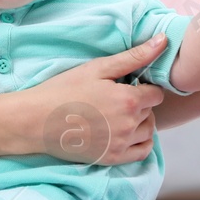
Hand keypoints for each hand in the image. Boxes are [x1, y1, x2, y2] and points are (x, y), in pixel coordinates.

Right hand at [27, 34, 170, 164]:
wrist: (36, 120)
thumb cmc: (63, 89)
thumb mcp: (97, 68)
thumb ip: (133, 56)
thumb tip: (164, 40)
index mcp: (128, 100)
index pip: (156, 93)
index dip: (143, 87)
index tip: (126, 85)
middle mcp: (129, 124)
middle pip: (151, 111)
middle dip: (139, 103)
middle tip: (115, 98)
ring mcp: (121, 144)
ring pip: (148, 131)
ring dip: (141, 121)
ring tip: (118, 114)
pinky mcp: (112, 158)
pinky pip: (142, 152)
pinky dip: (140, 141)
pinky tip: (125, 132)